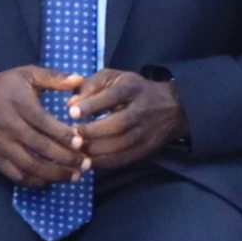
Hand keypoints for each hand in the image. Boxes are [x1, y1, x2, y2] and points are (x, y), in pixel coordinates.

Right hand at [0, 67, 86, 186]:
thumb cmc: (1, 87)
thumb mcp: (26, 74)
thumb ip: (53, 78)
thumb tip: (79, 79)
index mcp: (21, 105)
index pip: (45, 124)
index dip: (64, 135)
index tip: (81, 142)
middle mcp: (11, 127)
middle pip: (42, 148)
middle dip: (66, 159)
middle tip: (86, 164)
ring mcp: (2, 146)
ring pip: (31, 166)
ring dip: (54, 174)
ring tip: (73, 177)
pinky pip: (16, 175)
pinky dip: (34, 181)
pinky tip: (49, 181)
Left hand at [65, 69, 187, 172]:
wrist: (171, 107)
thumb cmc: (132, 90)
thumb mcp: (113, 78)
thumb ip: (90, 86)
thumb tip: (70, 104)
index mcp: (132, 88)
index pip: (112, 96)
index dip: (91, 105)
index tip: (72, 113)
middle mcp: (142, 110)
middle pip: (118, 124)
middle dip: (93, 132)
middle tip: (74, 134)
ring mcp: (146, 132)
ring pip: (121, 145)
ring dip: (96, 150)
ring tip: (78, 149)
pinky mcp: (146, 149)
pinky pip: (124, 159)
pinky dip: (105, 162)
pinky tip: (90, 161)